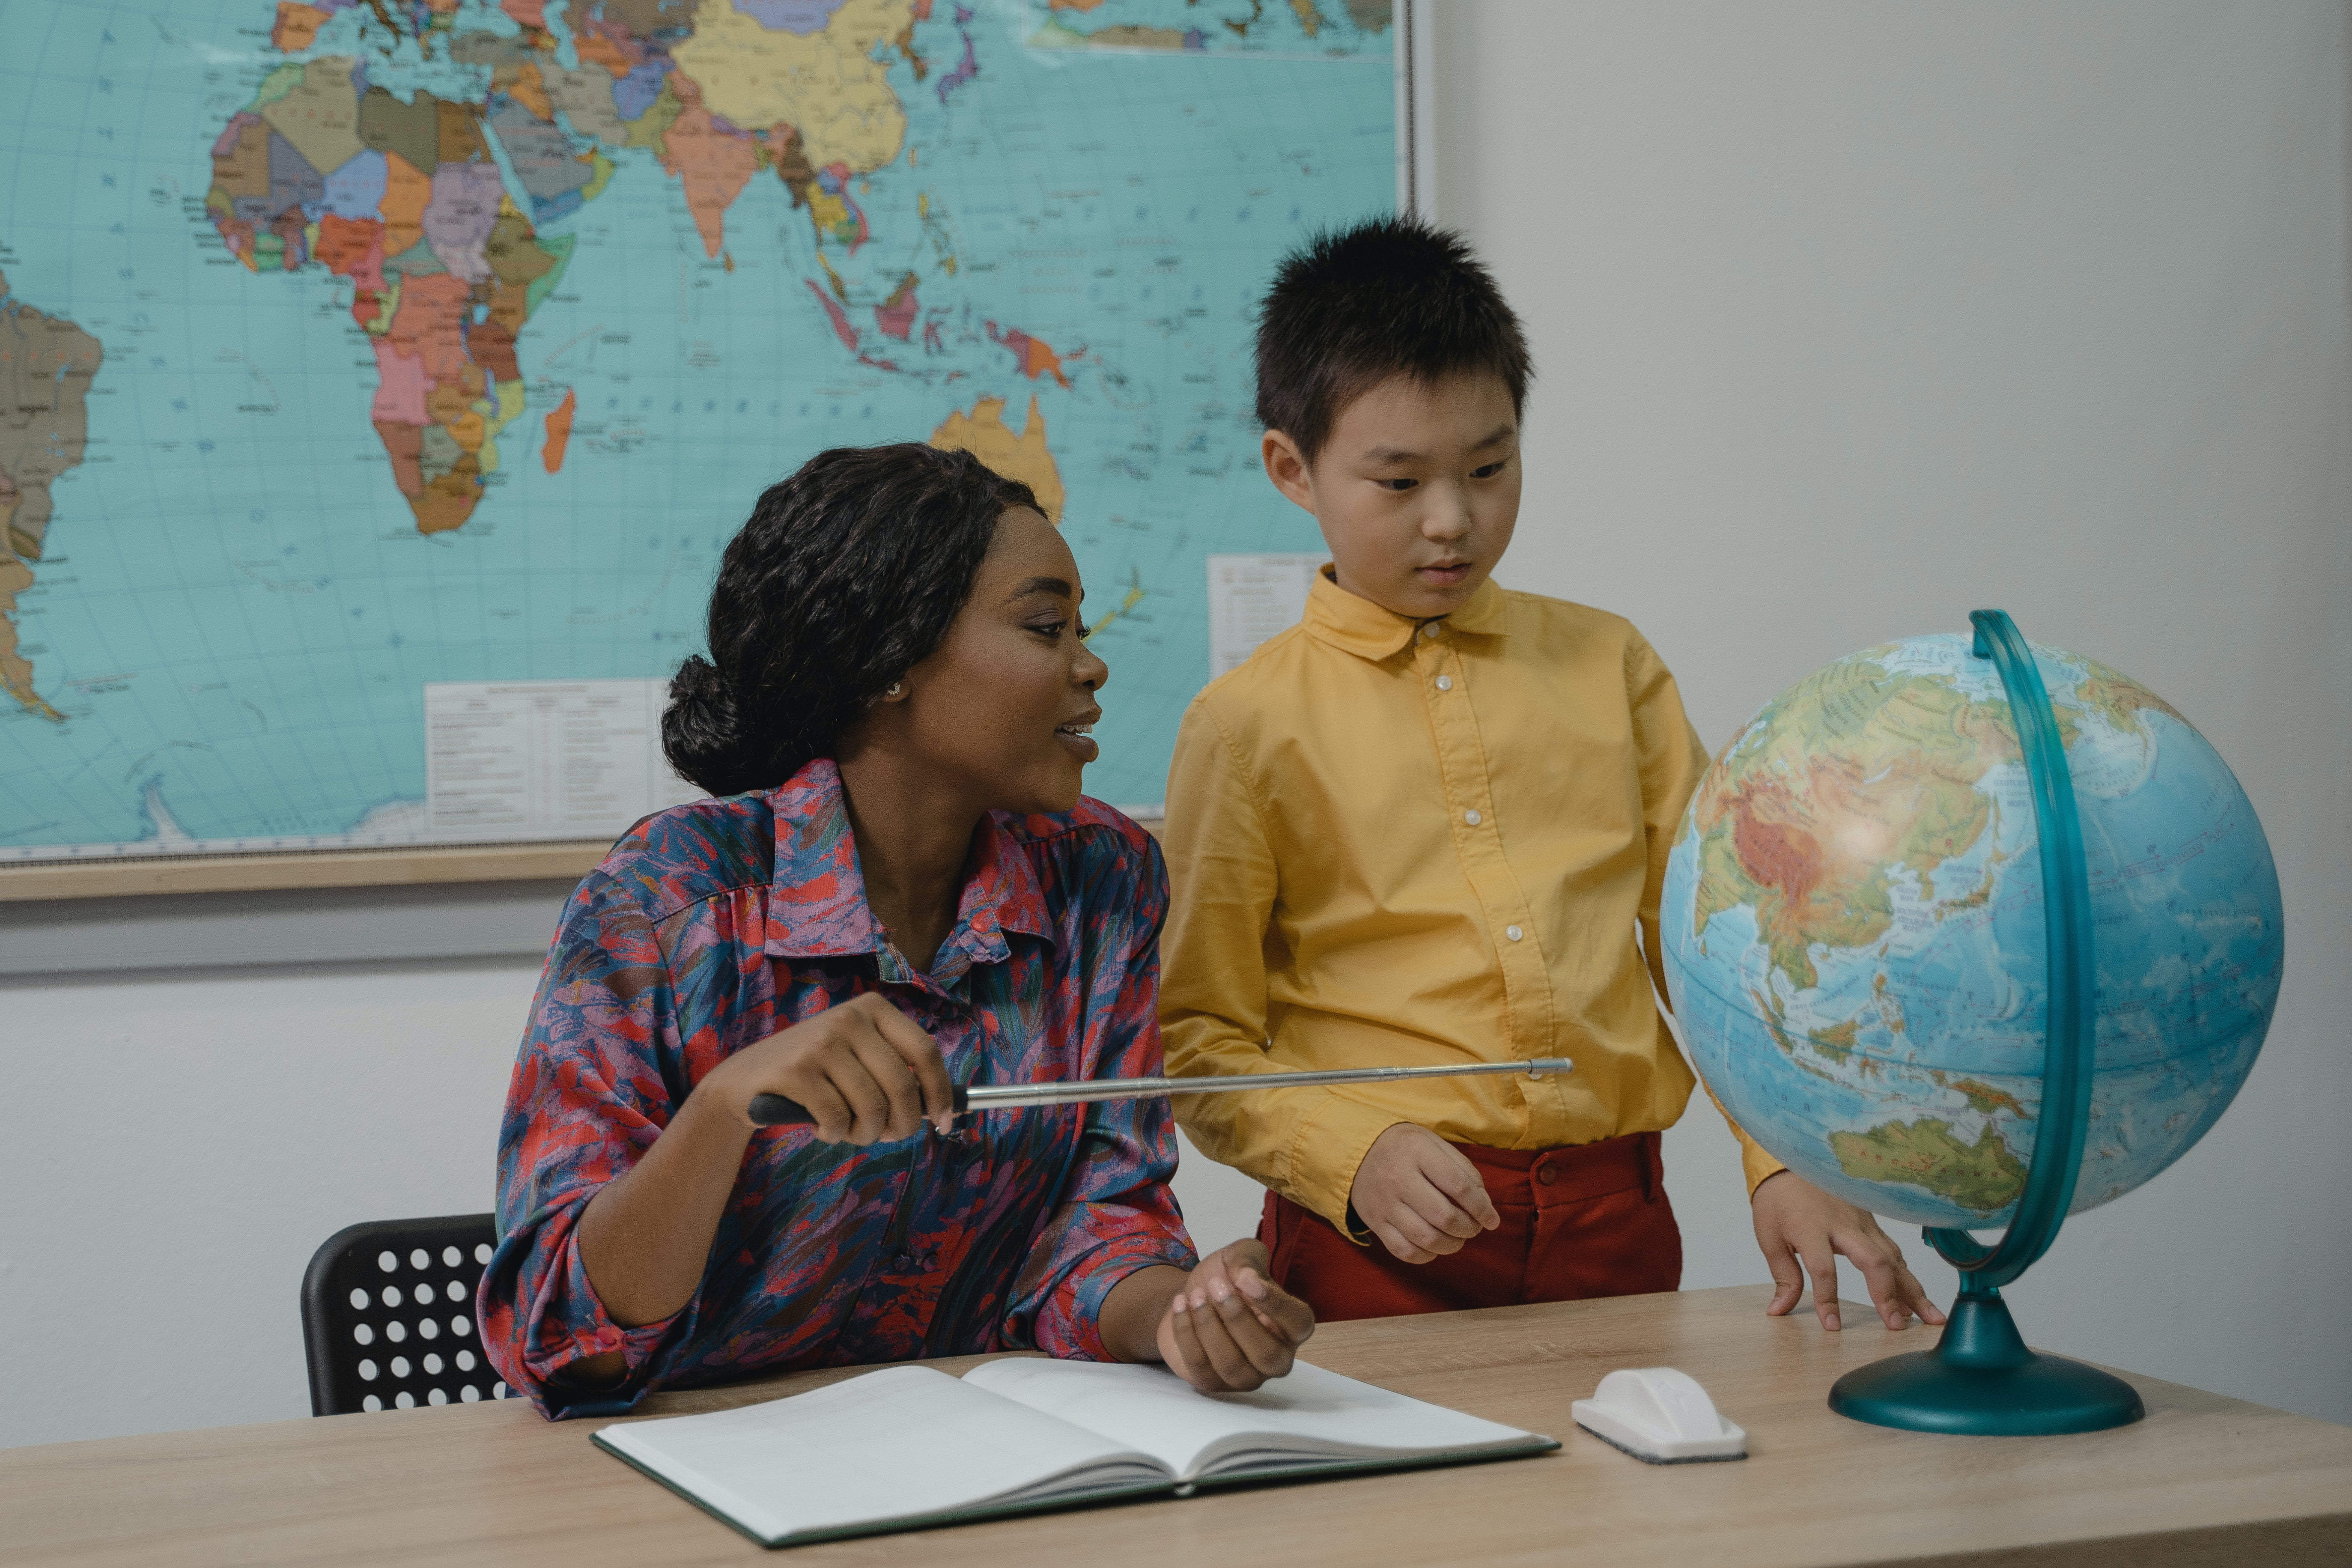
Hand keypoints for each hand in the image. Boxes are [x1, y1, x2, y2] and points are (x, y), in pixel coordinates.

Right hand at [703, 992, 953, 1144]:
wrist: (744, 1081)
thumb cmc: (815, 1075)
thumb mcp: (858, 1057)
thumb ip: (897, 1071)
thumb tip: (947, 1107)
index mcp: (873, 1009)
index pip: (925, 1051)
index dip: (940, 1092)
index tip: (946, 1123)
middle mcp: (849, 1017)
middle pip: (902, 1085)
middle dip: (902, 1124)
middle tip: (887, 1137)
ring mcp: (821, 1041)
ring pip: (872, 1107)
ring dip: (865, 1134)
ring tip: (849, 1131)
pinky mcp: (796, 1069)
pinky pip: (838, 1118)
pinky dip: (835, 1134)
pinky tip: (822, 1127)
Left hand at [1154, 1240, 1315, 1393]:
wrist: (1189, 1295)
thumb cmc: (1224, 1279)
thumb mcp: (1238, 1257)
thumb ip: (1248, 1259)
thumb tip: (1247, 1276)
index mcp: (1291, 1326)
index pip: (1299, 1324)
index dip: (1276, 1304)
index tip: (1246, 1280)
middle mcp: (1275, 1358)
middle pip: (1266, 1354)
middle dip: (1237, 1318)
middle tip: (1214, 1286)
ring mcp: (1245, 1376)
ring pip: (1232, 1364)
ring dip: (1208, 1326)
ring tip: (1195, 1295)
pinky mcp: (1212, 1383)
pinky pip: (1200, 1366)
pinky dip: (1186, 1333)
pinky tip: (1180, 1306)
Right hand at [1348, 1123, 1499, 1262]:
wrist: (1358, 1152)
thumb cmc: (1407, 1149)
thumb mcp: (1435, 1143)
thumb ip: (1463, 1170)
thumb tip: (1484, 1205)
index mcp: (1417, 1152)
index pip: (1458, 1186)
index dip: (1481, 1208)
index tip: (1492, 1220)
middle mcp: (1398, 1178)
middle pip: (1444, 1217)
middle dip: (1469, 1228)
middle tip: (1474, 1227)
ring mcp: (1385, 1203)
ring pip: (1426, 1238)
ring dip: (1451, 1245)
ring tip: (1457, 1237)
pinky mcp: (1375, 1223)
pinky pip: (1404, 1251)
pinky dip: (1426, 1255)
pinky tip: (1434, 1246)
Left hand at [1751, 1171, 1946, 1331]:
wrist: (1791, 1161)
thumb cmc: (1778, 1202)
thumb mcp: (1769, 1238)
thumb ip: (1783, 1276)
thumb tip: (1779, 1310)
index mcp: (1810, 1229)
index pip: (1823, 1269)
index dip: (1828, 1299)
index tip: (1832, 1326)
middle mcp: (1842, 1224)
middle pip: (1873, 1260)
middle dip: (1887, 1295)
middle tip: (1895, 1326)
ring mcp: (1861, 1221)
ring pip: (1892, 1256)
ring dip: (1911, 1288)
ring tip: (1928, 1318)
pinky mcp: (1871, 1221)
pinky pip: (1892, 1249)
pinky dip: (1905, 1274)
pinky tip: (1915, 1296)